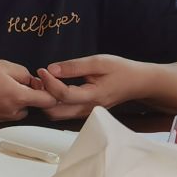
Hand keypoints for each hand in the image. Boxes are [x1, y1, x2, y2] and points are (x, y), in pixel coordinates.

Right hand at [0, 59, 51, 123]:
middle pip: (33, 107)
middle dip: (28, 96)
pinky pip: (4, 114)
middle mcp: (13, 111)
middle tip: (13, 82)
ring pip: (18, 111)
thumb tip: (32, 81)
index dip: (48, 91)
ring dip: (15, 102)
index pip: (49, 101)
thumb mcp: (4, 65)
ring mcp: (1, 118)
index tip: (38, 82)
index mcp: (20, 97)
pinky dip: (2, 106)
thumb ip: (24, 73)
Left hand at [32, 54, 148, 121]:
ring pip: (57, 114)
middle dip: (43, 95)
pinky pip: (63, 112)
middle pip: (55, 111)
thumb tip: (52, 69)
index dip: (49, 82)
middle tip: (39, 78)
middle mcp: (88, 109)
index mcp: (94, 96)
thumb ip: (75, 66)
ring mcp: (86, 113)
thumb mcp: (99, 62)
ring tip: (44, 82)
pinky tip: (52, 87)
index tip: (42, 70)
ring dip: (46, 100)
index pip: (64, 95)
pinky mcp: (84, 112)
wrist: (137, 83)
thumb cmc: (121, 71)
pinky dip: (53, 102)